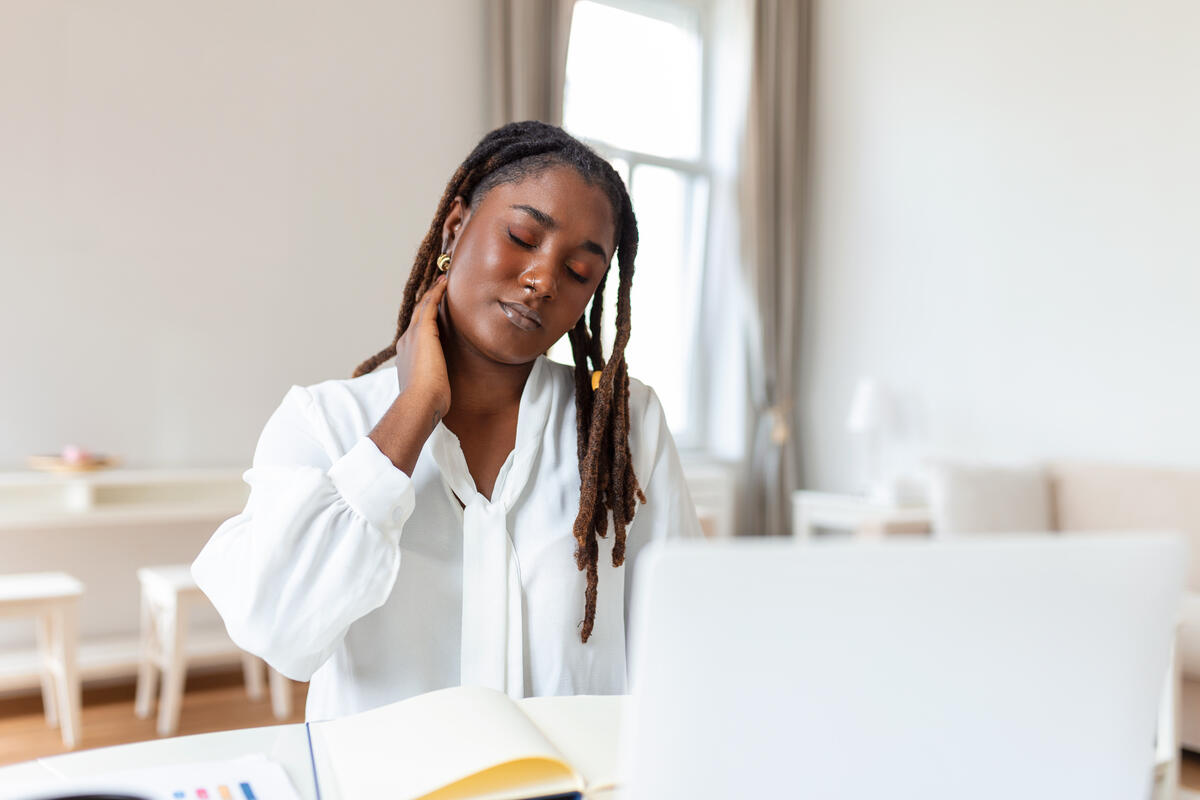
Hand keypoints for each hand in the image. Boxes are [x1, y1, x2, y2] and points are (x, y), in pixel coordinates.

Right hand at [394, 274, 450, 423]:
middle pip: (417, 316)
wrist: (420, 401)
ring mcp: (413, 336)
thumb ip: (432, 381)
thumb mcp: (429, 388)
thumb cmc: (427, 402)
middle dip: (426, 301)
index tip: (431, 311)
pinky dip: (437, 292)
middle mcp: (406, 342)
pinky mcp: (423, 332)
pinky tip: (445, 282)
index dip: (423, 319)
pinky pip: (430, 305)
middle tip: (437, 287)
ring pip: (423, 307)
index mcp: (406, 355)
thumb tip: (439, 386)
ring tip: (442, 281)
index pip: (415, 332)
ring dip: (432, 292)